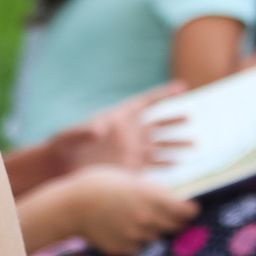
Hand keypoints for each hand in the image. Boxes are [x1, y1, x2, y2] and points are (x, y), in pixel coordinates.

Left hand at [49, 83, 190, 173]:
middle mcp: (130, 132)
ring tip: (194, 144)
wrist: (61, 167)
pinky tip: (179, 163)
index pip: (146, 102)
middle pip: (158, 123)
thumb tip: (98, 129)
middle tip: (190, 117)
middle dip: (174, 120)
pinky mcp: (131, 167)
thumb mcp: (72, 134)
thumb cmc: (64, 146)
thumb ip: (85, 130)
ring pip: (160, 145)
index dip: (164, 94)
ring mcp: (132, 150)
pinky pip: (154, 164)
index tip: (182, 88)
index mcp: (119, 117)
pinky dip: (167, 163)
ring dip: (176, 144)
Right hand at [69, 167, 198, 255]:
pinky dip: (136, 242)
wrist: (70, 205)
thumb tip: (173, 199)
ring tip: (140, 221)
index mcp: (152, 198)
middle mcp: (147, 219)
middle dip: (175, 222)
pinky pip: (138, 248)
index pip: (187, 211)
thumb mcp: (130, 180)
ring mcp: (135, 237)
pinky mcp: (123, 250)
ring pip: (156, 238)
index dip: (191, 210)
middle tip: (171, 216)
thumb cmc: (100, 183)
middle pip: (175, 227)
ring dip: (154, 232)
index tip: (192, 209)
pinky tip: (124, 231)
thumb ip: (153, 192)